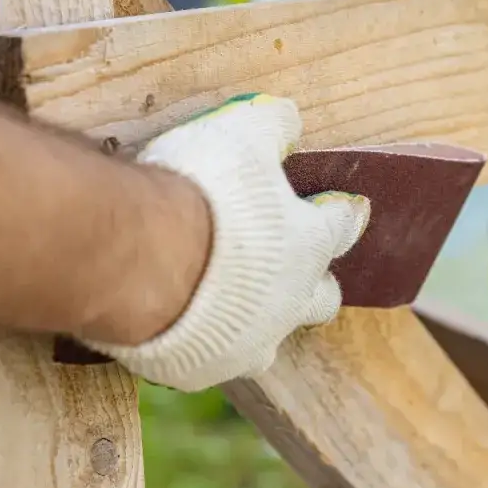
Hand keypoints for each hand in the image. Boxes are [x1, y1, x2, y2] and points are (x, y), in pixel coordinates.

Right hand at [79, 93, 370, 391]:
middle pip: (320, 299)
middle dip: (315, 283)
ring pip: (268, 340)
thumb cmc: (201, 193)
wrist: (139, 262)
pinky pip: (207, 361)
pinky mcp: (200, 369)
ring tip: (239, 309)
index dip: (343, 216)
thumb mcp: (241, 133)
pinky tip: (180, 330)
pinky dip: (198, 345)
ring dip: (258, 323)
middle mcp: (288, 301)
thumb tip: (288, 118)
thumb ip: (271, 126)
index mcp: (307, 244)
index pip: (340, 228)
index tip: (348, 209)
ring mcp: (246, 343)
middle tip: (300, 269)